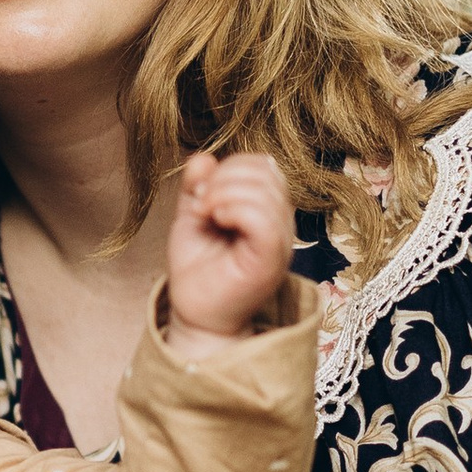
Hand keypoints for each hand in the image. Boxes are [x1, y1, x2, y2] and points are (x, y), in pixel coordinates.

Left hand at [163, 149, 294, 346]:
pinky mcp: (271, 258)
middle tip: (201, 204)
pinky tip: (217, 221)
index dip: (230, 167)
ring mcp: (279, 240)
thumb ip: (197, 187)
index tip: (200, 193)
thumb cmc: (198, 270)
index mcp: (266, 209)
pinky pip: (265, 218)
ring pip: (266, 189)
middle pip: (267, 170)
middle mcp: (280, 222)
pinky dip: (235, 209)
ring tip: (206, 214)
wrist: (196, 313)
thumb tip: (202, 158)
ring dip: (225, 193)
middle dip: (225, 177)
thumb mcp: (192, 218)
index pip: (262, 164)